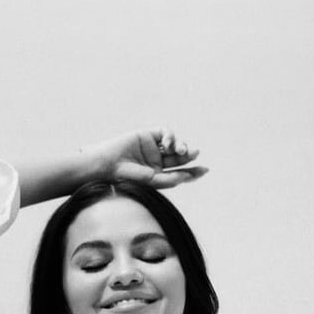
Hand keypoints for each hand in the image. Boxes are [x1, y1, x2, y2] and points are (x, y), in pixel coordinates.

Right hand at [86, 127, 207, 189]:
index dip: (193, 171)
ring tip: (179, 150)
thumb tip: (187, 176)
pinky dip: (170, 136)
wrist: (108, 164)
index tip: (204, 170)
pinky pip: (165, 132)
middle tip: (195, 153)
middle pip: (179, 158)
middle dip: (188, 155)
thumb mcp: (151, 181)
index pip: (179, 173)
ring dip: (180, 146)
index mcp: (158, 176)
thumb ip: (170, 180)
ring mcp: (152, 148)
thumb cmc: (127, 177)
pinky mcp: (147, 135)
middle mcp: (156, 161)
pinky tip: (167, 144)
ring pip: (174, 144)